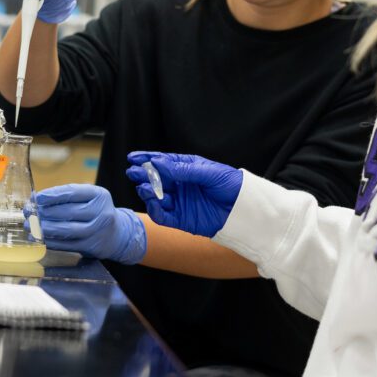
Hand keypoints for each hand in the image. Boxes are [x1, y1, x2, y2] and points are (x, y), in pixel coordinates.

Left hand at [33, 184, 146, 263]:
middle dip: (44, 212)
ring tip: (30, 226)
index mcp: (99, 195)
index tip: (36, 197)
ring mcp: (97, 231)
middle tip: (29, 213)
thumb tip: (35, 199)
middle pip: (67, 212)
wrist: (117, 234)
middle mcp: (101, 212)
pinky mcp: (91, 247)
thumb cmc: (95, 211)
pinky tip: (39, 237)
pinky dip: (50, 241)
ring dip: (44, 228)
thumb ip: (66, 196)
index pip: (72, 193)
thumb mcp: (88, 198)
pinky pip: (67, 244)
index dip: (52, 195)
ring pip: (66, 230)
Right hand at [126, 152, 242, 237]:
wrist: (243, 208)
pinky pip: (162, 216)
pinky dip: (155, 210)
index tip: (133, 157)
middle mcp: (179, 185)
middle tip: (133, 172)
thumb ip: (183, 169)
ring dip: (147, 192)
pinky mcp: (181, 219)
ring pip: (156, 197)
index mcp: (186, 169)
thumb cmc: (230, 184)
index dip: (147, 159)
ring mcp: (179, 202)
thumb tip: (159, 163)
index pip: (162, 162)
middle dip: (142, 175)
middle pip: (155, 179)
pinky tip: (153, 202)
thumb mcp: (208, 172)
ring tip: (144, 187)